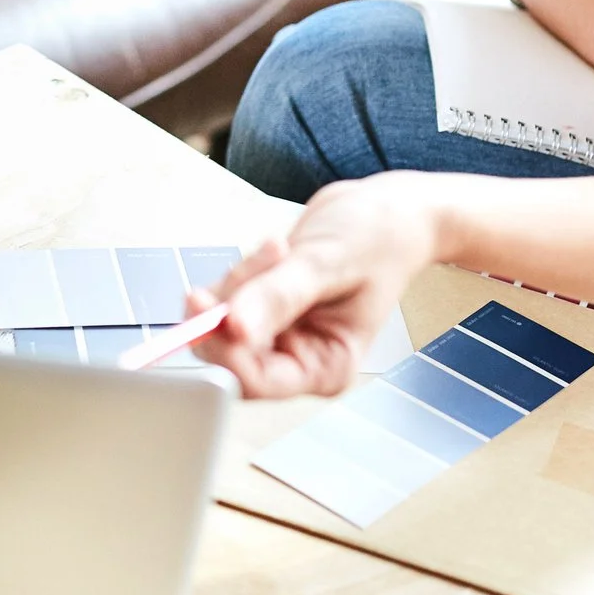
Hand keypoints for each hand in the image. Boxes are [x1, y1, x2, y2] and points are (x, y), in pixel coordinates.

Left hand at [190, 175, 443, 397]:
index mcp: (326, 366)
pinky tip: (275, 250)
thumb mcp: (331, 263)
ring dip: (241, 279)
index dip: (225, 349)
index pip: (256, 381)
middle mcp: (297, 356)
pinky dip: (241, 270)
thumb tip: (235, 327)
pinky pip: (226, 297)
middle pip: (230, 353)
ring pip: (223, 320)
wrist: (385, 213)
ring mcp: (277, 332)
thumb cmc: (378, 240)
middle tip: (260, 263)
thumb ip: (281, 296)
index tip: (208, 308)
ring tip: (281, 248)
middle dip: (233, 304)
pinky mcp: (262, 307)